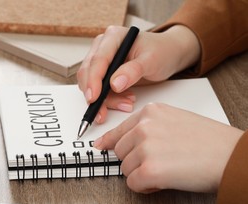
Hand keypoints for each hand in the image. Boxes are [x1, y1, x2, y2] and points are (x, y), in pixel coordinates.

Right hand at [77, 25, 199, 123]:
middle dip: (95, 95)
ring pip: (90, 84)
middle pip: (88, 73)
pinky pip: (98, 90)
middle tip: (102, 113)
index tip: (94, 98)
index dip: (93, 80)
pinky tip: (124, 102)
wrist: (169, 55)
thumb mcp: (152, 60)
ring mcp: (102, 61)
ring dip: (104, 100)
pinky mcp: (104, 73)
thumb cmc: (162, 52)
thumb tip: (114, 84)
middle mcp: (103, 47)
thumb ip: (133, 70)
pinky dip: (108, 100)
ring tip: (126, 104)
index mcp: (113, 37)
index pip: (97, 60)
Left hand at [93, 103, 243, 192]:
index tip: (101, 146)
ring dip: (141, 175)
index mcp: (151, 112)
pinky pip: (133, 184)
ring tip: (166, 171)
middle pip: (120, 152)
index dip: (109, 142)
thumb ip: (150, 128)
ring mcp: (145, 147)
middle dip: (135, 162)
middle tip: (158, 164)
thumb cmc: (210, 142)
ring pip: (125, 169)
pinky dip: (145, 188)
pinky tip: (163, 181)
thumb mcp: (175, 121)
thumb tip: (126, 142)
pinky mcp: (149, 169)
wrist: (231, 156)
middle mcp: (145, 126)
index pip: (119, 130)